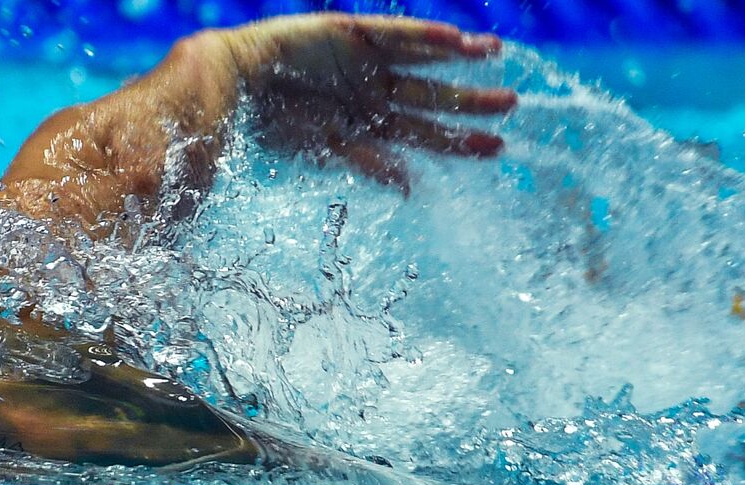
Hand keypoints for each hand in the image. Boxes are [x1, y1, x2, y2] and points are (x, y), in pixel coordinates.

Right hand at [214, 14, 515, 190]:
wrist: (233, 90)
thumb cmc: (269, 128)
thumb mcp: (326, 150)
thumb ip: (371, 164)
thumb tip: (414, 190)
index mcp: (365, 128)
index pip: (423, 137)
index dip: (459, 142)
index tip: (498, 147)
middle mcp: (371, 95)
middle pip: (431, 102)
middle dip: (470, 104)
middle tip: (511, 107)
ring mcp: (364, 63)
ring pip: (423, 64)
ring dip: (459, 62)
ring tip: (495, 55)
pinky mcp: (352, 34)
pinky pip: (398, 35)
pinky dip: (426, 38)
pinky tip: (458, 41)